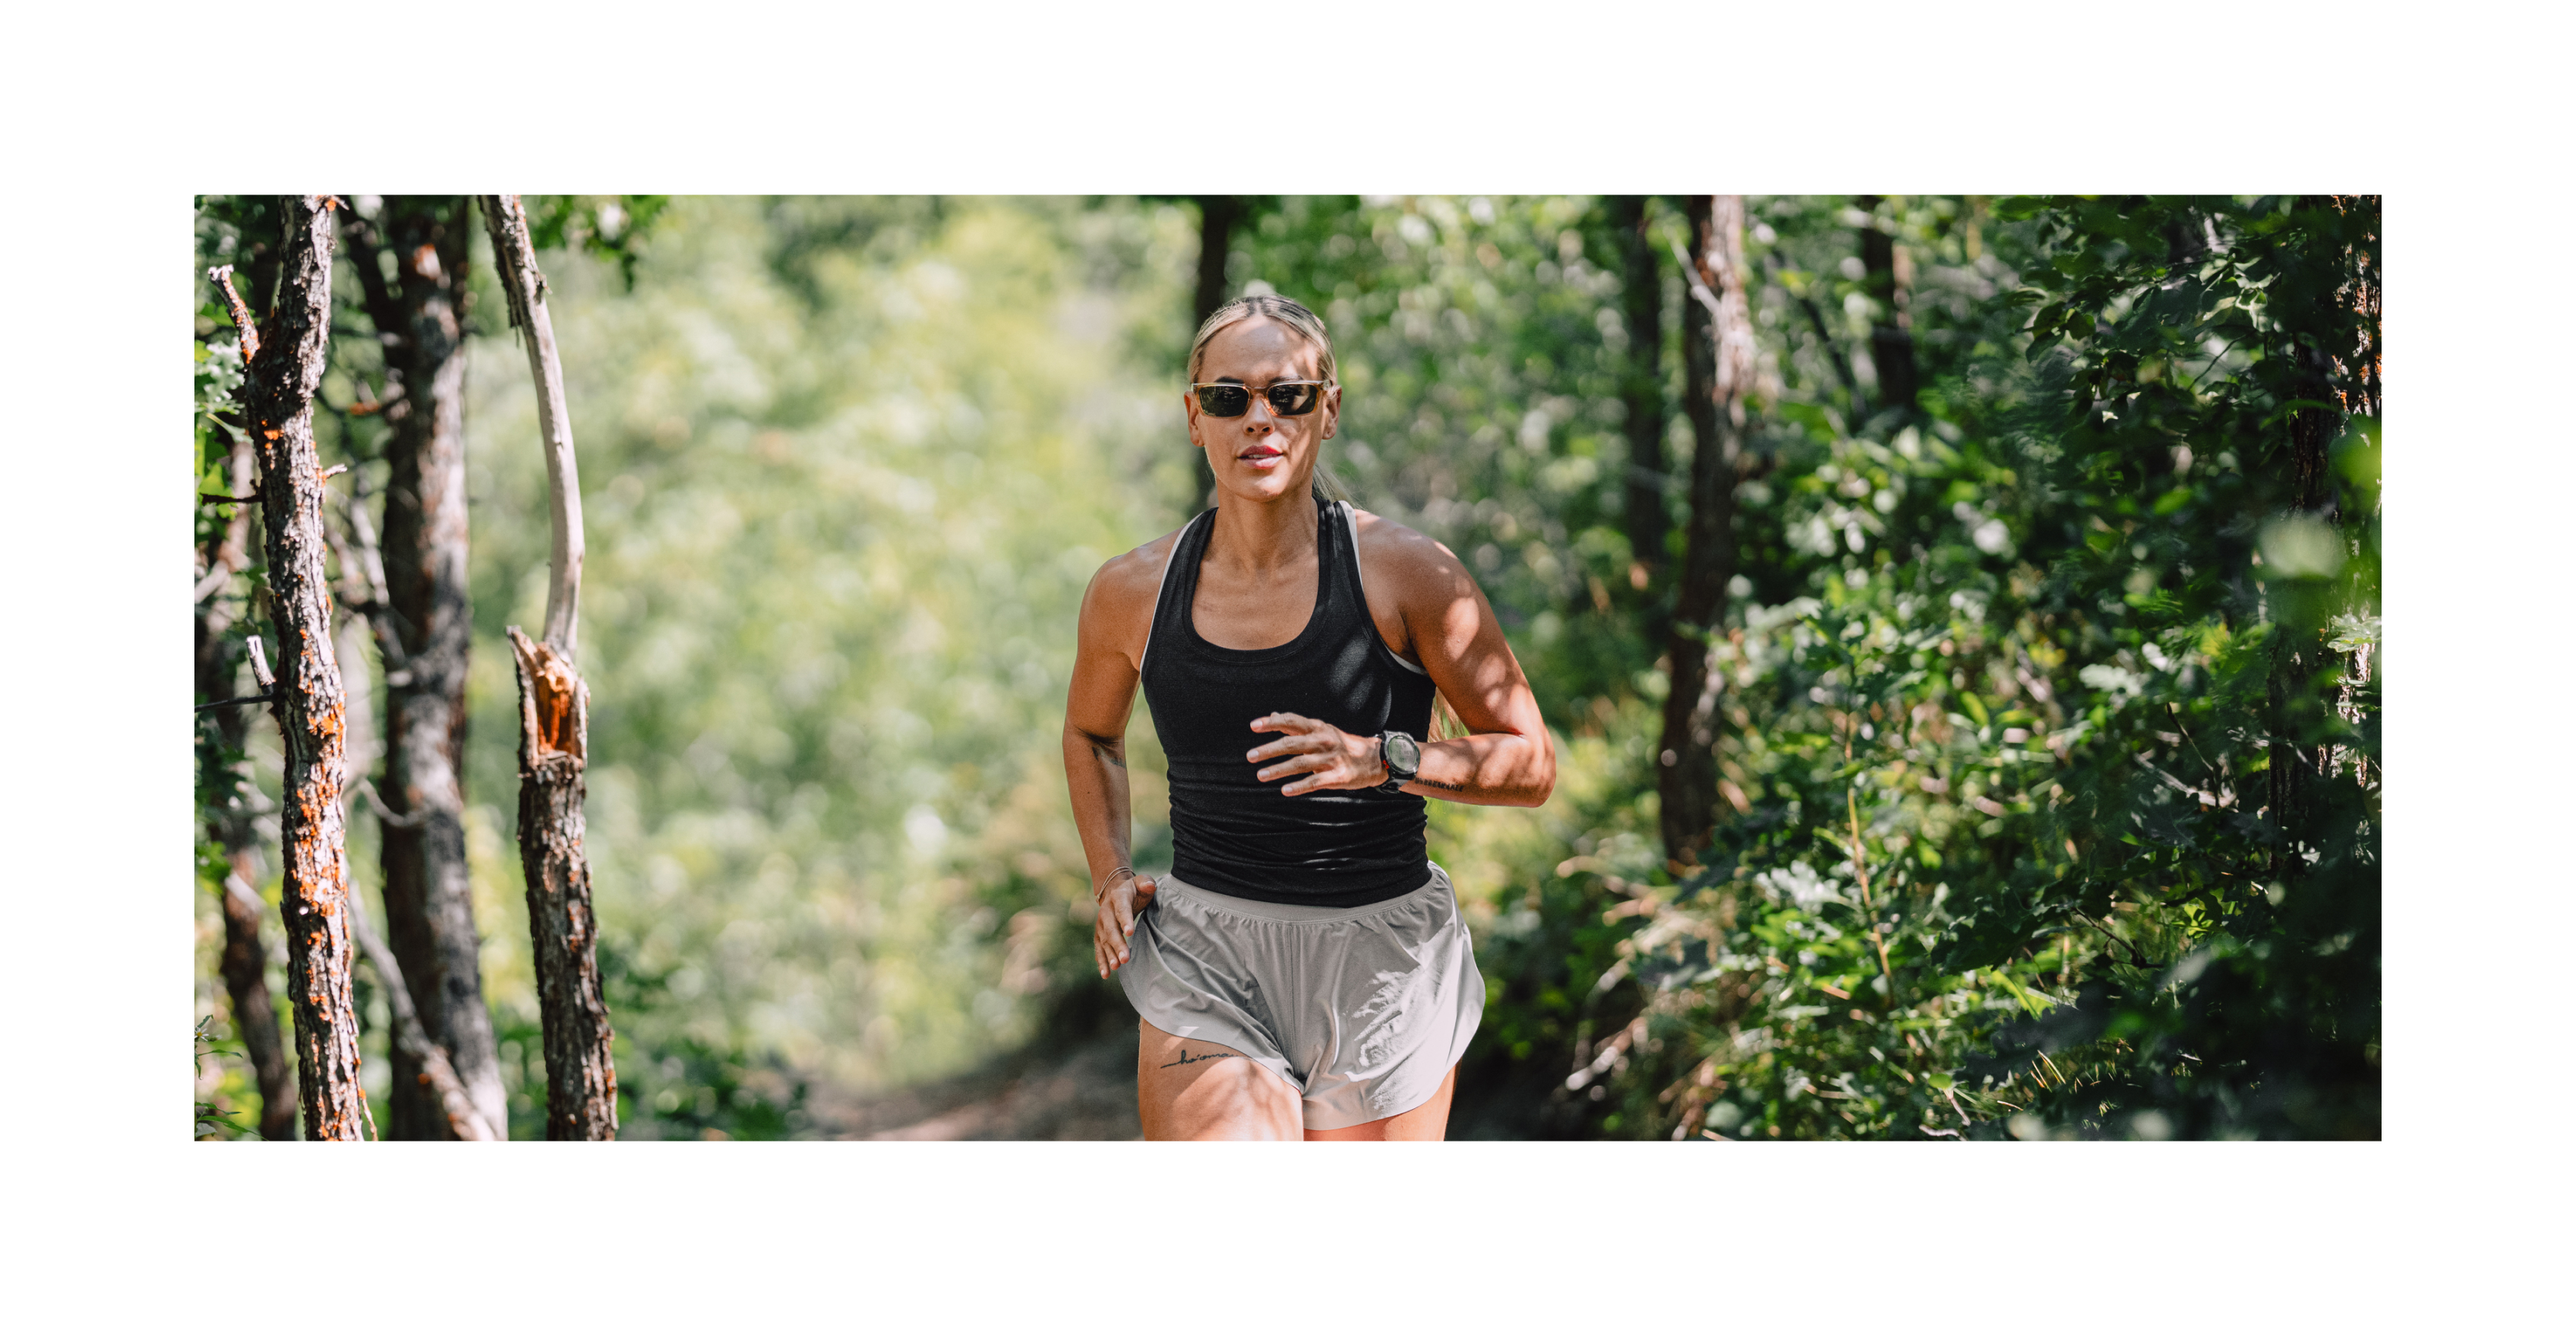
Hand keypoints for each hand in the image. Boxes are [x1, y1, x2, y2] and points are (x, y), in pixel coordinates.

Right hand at [1094, 871, 1156, 977]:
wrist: (1114, 891)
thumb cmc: (1134, 889)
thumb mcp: (1141, 882)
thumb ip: (1146, 882)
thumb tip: (1150, 886)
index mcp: (1118, 898)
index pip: (1122, 910)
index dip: (1125, 920)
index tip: (1130, 932)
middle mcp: (1106, 912)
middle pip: (1111, 930)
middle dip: (1117, 945)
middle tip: (1125, 959)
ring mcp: (1101, 925)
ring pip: (1104, 942)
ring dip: (1109, 955)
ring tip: (1115, 968)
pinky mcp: (1099, 935)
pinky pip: (1099, 949)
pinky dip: (1101, 961)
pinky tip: (1106, 974)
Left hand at [1247, 711, 1387, 796]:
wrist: (1375, 760)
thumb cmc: (1342, 744)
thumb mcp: (1322, 730)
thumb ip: (1296, 725)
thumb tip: (1273, 714)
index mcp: (1318, 727)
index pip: (1292, 721)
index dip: (1272, 723)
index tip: (1254, 726)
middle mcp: (1323, 740)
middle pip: (1292, 744)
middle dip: (1269, 749)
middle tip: (1250, 756)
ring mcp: (1331, 758)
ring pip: (1300, 763)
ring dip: (1278, 770)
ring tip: (1261, 775)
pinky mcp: (1338, 776)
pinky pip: (1315, 782)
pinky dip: (1299, 786)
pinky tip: (1285, 791)